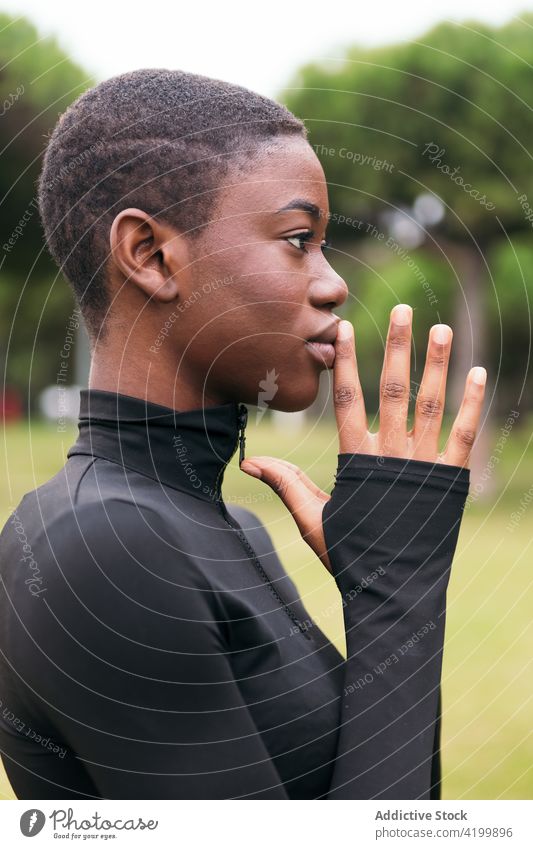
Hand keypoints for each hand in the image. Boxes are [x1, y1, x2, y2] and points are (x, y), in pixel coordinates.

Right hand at [240, 305, 486, 571]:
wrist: (392, 594)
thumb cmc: (349, 556)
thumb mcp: (313, 520)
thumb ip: (287, 483)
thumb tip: (249, 460)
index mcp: (356, 462)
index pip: (349, 400)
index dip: (347, 361)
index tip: (347, 327)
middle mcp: (391, 458)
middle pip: (393, 392)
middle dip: (398, 348)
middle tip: (403, 309)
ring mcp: (423, 467)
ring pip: (431, 406)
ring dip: (438, 366)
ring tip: (443, 328)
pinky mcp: (450, 481)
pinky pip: (464, 436)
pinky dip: (472, 405)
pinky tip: (479, 374)